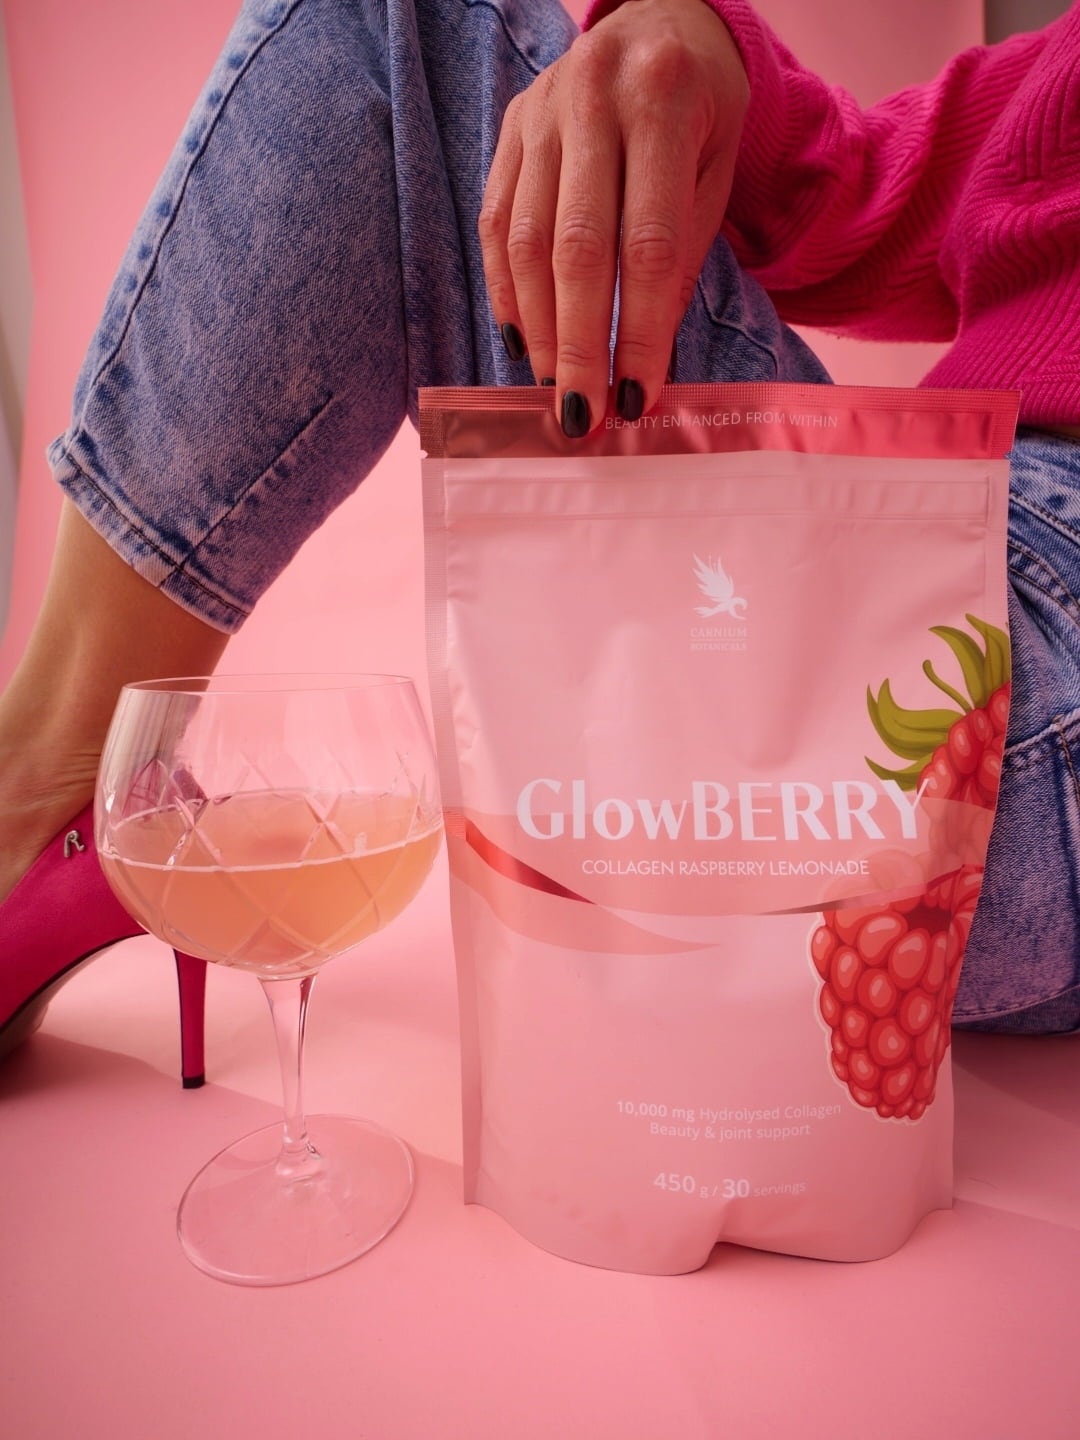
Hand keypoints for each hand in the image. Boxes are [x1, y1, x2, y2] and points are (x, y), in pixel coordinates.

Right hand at [479, 0, 748, 436]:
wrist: (661, 20)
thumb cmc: (700, 111)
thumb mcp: (713, 174)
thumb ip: (678, 257)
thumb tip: (643, 361)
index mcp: (662, 101)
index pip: (647, 242)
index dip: (641, 331)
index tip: (639, 398)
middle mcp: (592, 98)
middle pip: (577, 248)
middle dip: (579, 345)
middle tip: (584, 415)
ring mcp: (539, 110)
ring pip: (526, 242)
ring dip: (540, 330)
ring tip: (557, 388)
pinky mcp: (509, 127)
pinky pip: (496, 223)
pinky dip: (507, 292)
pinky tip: (523, 342)